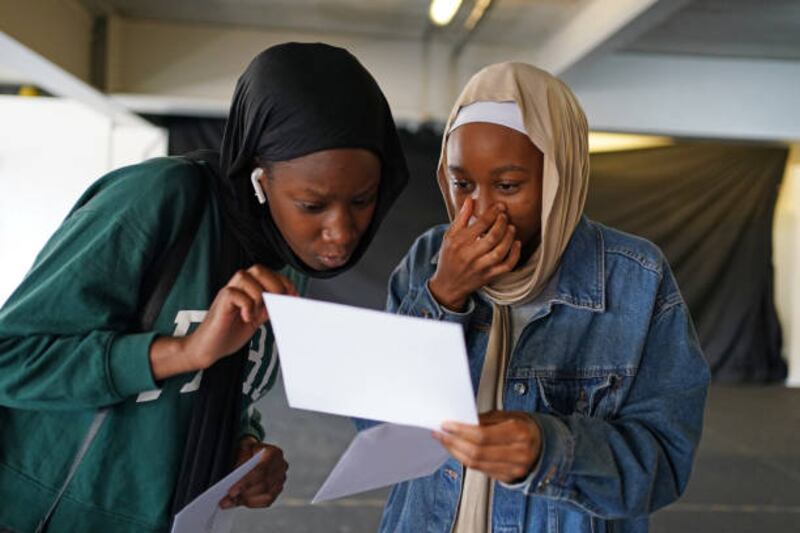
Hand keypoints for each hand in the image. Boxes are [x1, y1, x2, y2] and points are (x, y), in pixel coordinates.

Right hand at [150, 265, 296, 380]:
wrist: (209, 348)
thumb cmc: (230, 334)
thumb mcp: (256, 319)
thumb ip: (268, 308)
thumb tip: (288, 301)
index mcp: (248, 289)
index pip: (269, 274)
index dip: (284, 282)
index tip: (294, 296)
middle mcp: (238, 287)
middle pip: (257, 269)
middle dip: (274, 283)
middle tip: (278, 301)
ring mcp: (228, 293)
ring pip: (245, 276)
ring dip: (258, 293)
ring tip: (258, 312)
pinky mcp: (221, 302)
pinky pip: (234, 293)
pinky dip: (246, 305)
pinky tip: (247, 318)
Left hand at [219, 437, 287, 508]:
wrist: (256, 451)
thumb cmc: (249, 449)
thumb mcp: (243, 447)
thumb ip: (241, 458)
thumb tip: (236, 474)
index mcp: (274, 453)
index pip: (261, 471)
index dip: (246, 483)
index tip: (231, 492)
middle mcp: (281, 466)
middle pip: (264, 485)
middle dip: (244, 494)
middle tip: (226, 500)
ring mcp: (281, 479)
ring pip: (266, 496)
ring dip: (246, 500)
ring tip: (230, 502)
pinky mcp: (278, 489)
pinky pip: (267, 501)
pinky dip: (252, 503)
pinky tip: (240, 501)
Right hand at [428, 197, 520, 310]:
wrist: (447, 285)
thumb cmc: (449, 258)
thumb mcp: (449, 236)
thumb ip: (461, 218)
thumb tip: (470, 200)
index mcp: (460, 242)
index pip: (480, 224)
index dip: (493, 212)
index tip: (500, 206)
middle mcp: (470, 255)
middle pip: (493, 236)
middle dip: (502, 223)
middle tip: (505, 216)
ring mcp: (481, 267)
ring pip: (501, 251)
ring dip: (509, 237)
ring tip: (511, 228)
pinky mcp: (489, 276)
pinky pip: (506, 266)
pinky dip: (515, 254)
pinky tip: (517, 244)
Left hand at [433, 410, 541, 483]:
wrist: (543, 444)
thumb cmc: (524, 427)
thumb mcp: (508, 415)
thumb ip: (485, 420)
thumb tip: (461, 422)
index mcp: (519, 432)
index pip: (483, 435)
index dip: (461, 431)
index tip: (446, 425)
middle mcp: (519, 453)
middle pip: (477, 452)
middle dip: (454, 442)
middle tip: (441, 433)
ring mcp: (514, 468)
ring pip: (476, 464)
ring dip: (456, 452)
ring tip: (446, 441)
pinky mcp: (508, 478)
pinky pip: (481, 470)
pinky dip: (466, 460)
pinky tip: (458, 451)